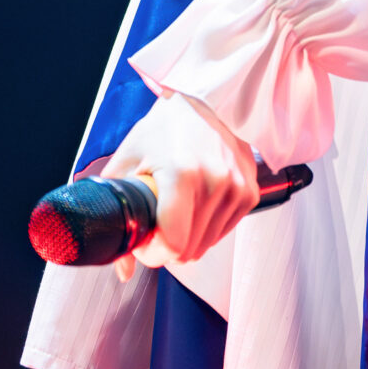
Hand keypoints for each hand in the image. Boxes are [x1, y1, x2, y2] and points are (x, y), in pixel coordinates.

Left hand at [101, 90, 259, 282]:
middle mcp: (215, 180)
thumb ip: (117, 214)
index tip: (145, 238)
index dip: (152, 251)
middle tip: (158, 217)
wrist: (201, 101)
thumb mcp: (127, 163)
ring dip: (188, 235)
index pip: (171, 245)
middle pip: (188, 251)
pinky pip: (223, 231)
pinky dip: (208, 225)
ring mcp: (236, 186)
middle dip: (167, 244)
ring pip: (206, 245)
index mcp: (182, 173)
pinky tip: (198, 201)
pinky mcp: (250, 191)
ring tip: (178, 204)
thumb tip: (122, 267)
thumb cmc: (162, 129)